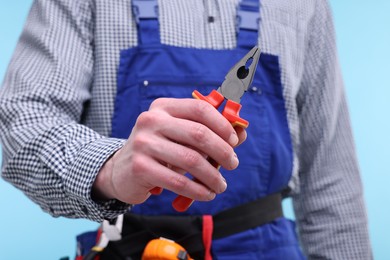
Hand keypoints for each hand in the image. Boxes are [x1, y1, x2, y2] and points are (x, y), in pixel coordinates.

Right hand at [92, 98, 246, 204]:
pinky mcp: (141, 167)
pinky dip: (198, 190)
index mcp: (163, 107)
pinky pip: (179, 181)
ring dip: (213, 176)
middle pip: (199, 134)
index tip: (234, 140)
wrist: (122, 170)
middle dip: (223, 152)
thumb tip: (240, 134)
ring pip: (191, 160)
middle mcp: (152, 121)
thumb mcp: (178, 135)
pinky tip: (206, 194)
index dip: (222, 124)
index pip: (200, 108)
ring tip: (220, 185)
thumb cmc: (158, 150)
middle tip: (233, 164)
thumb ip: (207, 132)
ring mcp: (144, 143)